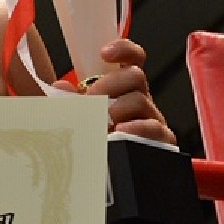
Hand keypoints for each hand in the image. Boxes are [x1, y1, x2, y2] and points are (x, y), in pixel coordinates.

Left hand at [53, 38, 175, 145]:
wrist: (104, 174)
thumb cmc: (88, 138)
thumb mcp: (73, 116)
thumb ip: (66, 100)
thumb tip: (62, 86)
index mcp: (122, 88)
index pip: (132, 59)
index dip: (123, 50)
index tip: (104, 54)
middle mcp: (140, 99)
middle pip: (135, 76)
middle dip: (109, 85)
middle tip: (90, 101)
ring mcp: (151, 119)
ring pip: (140, 100)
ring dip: (116, 109)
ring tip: (100, 123)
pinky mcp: (161, 141)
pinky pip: (156, 129)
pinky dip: (136, 130)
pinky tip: (119, 134)